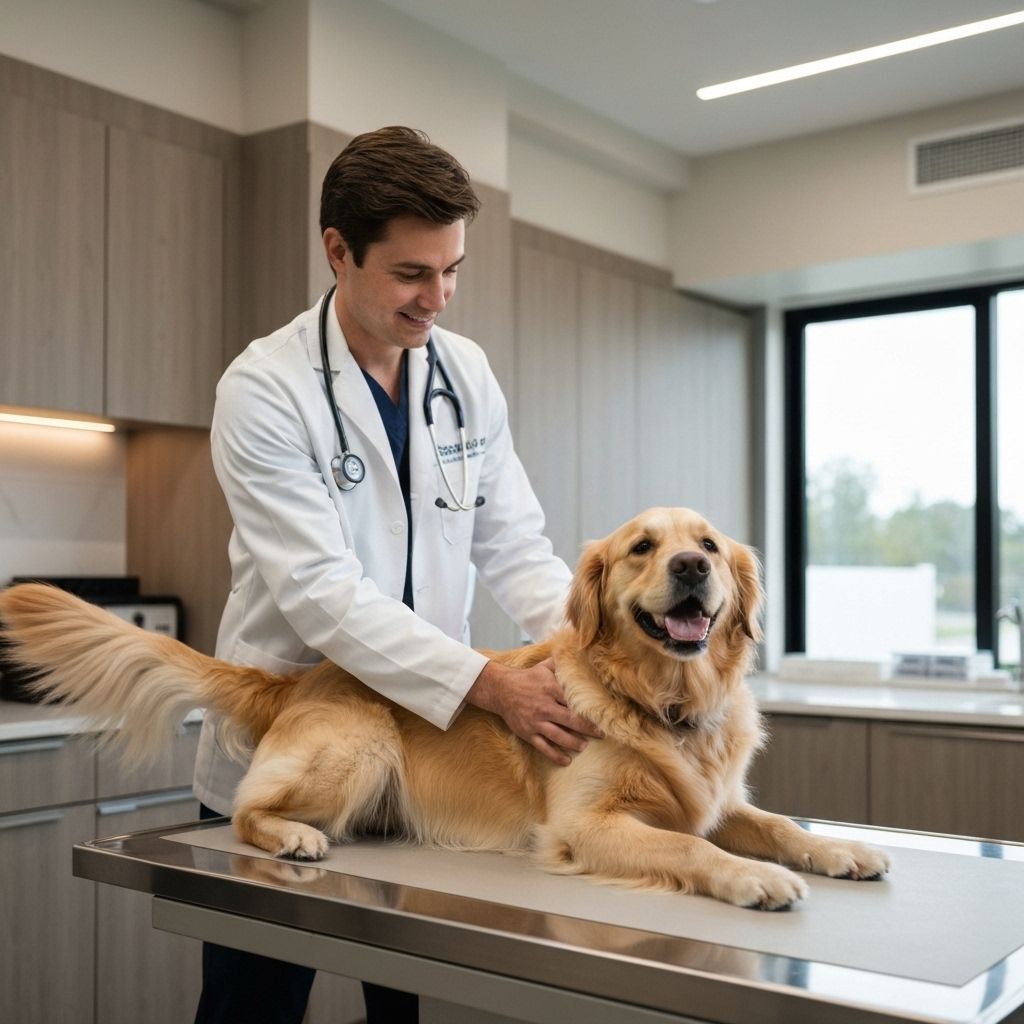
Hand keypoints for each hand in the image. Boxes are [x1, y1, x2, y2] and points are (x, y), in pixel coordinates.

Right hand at [465, 658, 602, 765]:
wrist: (501, 689)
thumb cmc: (527, 678)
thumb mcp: (544, 667)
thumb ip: (561, 664)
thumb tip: (579, 656)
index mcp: (550, 688)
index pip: (574, 701)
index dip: (588, 709)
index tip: (602, 714)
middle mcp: (544, 706)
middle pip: (571, 720)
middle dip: (588, 728)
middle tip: (602, 734)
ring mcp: (536, 721)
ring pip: (559, 736)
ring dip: (574, 743)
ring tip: (584, 746)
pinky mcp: (528, 733)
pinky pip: (543, 747)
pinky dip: (555, 755)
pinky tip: (566, 760)